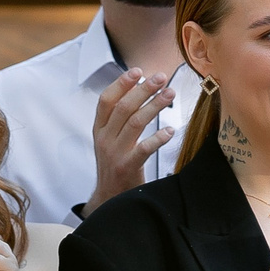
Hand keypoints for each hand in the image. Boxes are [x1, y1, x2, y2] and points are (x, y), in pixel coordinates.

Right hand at [86, 69, 175, 212]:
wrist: (109, 199)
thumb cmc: (116, 165)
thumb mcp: (110, 140)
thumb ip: (119, 119)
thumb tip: (138, 90)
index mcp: (99, 129)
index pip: (106, 100)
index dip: (121, 84)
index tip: (138, 71)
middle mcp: (104, 139)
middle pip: (123, 108)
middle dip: (143, 89)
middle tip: (161, 77)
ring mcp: (114, 153)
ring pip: (135, 123)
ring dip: (154, 105)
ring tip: (170, 93)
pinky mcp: (126, 167)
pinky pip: (144, 149)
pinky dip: (158, 138)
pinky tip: (170, 130)